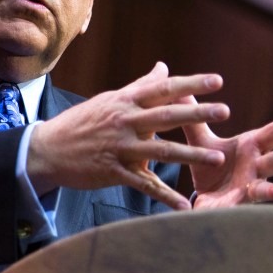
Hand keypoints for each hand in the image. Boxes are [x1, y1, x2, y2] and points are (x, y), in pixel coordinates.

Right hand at [28, 62, 229, 209]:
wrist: (48, 149)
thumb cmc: (81, 123)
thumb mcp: (110, 100)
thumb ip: (140, 86)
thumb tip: (164, 67)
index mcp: (125, 102)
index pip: (162, 89)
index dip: (191, 84)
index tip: (217, 81)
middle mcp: (124, 122)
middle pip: (166, 116)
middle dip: (196, 113)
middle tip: (225, 111)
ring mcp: (119, 148)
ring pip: (161, 151)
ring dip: (191, 155)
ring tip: (218, 157)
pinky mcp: (113, 172)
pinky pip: (144, 185)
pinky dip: (165, 197)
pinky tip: (183, 205)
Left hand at [181, 98, 272, 207]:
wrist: (202, 198)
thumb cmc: (211, 167)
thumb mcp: (201, 141)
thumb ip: (194, 119)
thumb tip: (180, 92)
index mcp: (251, 148)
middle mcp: (256, 168)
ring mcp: (250, 189)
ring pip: (266, 189)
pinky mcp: (236, 206)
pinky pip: (243, 209)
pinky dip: (244, 215)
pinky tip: (252, 218)